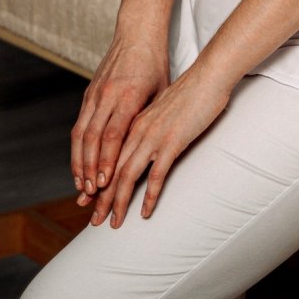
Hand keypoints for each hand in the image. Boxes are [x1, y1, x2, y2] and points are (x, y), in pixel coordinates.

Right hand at [71, 34, 169, 205]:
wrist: (137, 33)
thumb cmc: (155, 64)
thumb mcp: (160, 91)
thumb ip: (150, 119)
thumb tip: (146, 151)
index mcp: (127, 95)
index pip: (113, 135)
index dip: (107, 161)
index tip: (104, 183)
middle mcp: (107, 95)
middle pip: (92, 139)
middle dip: (90, 170)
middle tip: (91, 195)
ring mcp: (95, 94)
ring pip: (80, 134)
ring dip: (79, 163)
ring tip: (82, 187)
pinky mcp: (89, 93)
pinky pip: (79, 125)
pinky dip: (77, 148)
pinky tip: (79, 165)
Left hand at [90, 63, 230, 228]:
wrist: (208, 76)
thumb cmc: (190, 92)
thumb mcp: (161, 109)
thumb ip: (150, 125)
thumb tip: (146, 142)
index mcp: (134, 123)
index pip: (109, 157)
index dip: (98, 181)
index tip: (90, 201)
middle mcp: (138, 130)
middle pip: (112, 170)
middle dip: (101, 198)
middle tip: (94, 220)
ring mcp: (154, 136)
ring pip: (128, 175)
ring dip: (119, 202)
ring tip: (115, 222)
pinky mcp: (173, 142)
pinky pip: (157, 175)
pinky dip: (150, 196)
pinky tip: (145, 212)